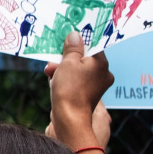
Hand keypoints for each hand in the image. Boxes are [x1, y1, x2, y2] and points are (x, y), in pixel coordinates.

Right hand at [44, 30, 114, 147]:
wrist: (69, 117)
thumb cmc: (70, 88)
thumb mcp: (68, 62)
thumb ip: (72, 47)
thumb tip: (76, 35)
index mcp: (102, 63)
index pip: (92, 45)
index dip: (78, 42)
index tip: (66, 40)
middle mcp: (103, 74)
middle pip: (83, 58)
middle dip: (66, 58)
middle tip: (53, 59)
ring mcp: (96, 85)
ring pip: (78, 70)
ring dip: (63, 68)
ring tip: (50, 72)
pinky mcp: (87, 95)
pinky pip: (76, 81)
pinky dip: (66, 79)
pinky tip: (54, 80)